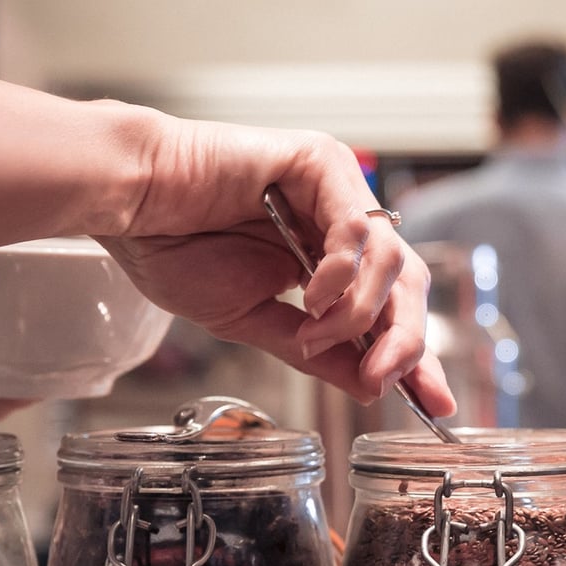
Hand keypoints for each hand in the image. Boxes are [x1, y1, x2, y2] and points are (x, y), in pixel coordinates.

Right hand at [100, 111, 453, 411]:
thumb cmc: (173, 249)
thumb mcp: (252, 321)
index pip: (390, 308)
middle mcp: (342, 218)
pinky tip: (311, 296)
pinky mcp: (320, 162)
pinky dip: (341, 273)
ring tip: (313, 332)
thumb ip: (313, 352)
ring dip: (357, 311)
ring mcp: (336, 187)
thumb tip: (370, 387)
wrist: (129, 207)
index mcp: (327, 255)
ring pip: (391, 259)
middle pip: (408, 283)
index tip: (436, 403)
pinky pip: (356, 226)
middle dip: (404, 340)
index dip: (415, 355)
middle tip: (381, 378)